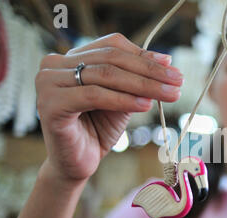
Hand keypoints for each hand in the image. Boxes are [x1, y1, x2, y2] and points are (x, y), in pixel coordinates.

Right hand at [36, 33, 183, 182]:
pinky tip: (145, 105)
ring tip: (168, 94)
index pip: (112, 46)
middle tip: (177, 81)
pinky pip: (94, 96)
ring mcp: (48, 83)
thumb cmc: (98, 129)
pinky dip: (123, 100)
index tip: (171, 67)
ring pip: (105, 76)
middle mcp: (54, 64)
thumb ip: (137, 79)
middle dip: (149, 71)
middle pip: (111, 59)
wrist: (78, 162)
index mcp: (70, 57)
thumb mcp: (122, 98)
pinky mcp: (51, 104)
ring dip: (143, 85)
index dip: (143, 55)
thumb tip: (166, 60)